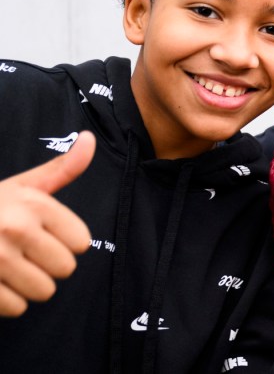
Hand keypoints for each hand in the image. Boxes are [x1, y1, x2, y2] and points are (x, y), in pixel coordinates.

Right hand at [0, 131, 94, 316]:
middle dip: (47, 266)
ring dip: (28, 285)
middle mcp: (16, 228)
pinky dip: (6, 302)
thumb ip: (62, 169)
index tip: (42, 234)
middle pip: (66, 269)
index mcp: (34, 204)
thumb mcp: (23, 185)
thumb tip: (90, 139)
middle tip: (23, 253)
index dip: (64, 242)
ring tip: (7, 267)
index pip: (81, 243)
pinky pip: (16, 308)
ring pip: (44, 292)